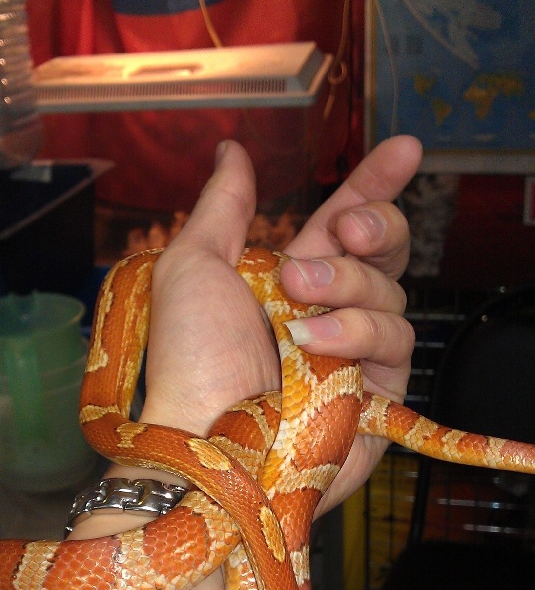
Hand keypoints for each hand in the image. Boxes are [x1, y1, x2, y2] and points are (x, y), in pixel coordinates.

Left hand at [131, 136, 420, 513]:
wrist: (203, 439)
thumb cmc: (189, 360)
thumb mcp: (192, 267)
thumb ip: (223, 207)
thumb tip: (233, 151)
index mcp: (289, 281)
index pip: (346, 226)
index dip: (374, 187)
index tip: (401, 150)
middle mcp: (329, 315)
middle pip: (385, 255)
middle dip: (374, 227)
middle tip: (342, 230)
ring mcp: (356, 357)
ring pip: (390, 296)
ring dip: (346, 286)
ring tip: (297, 304)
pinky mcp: (377, 396)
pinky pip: (396, 344)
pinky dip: (356, 333)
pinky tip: (314, 340)